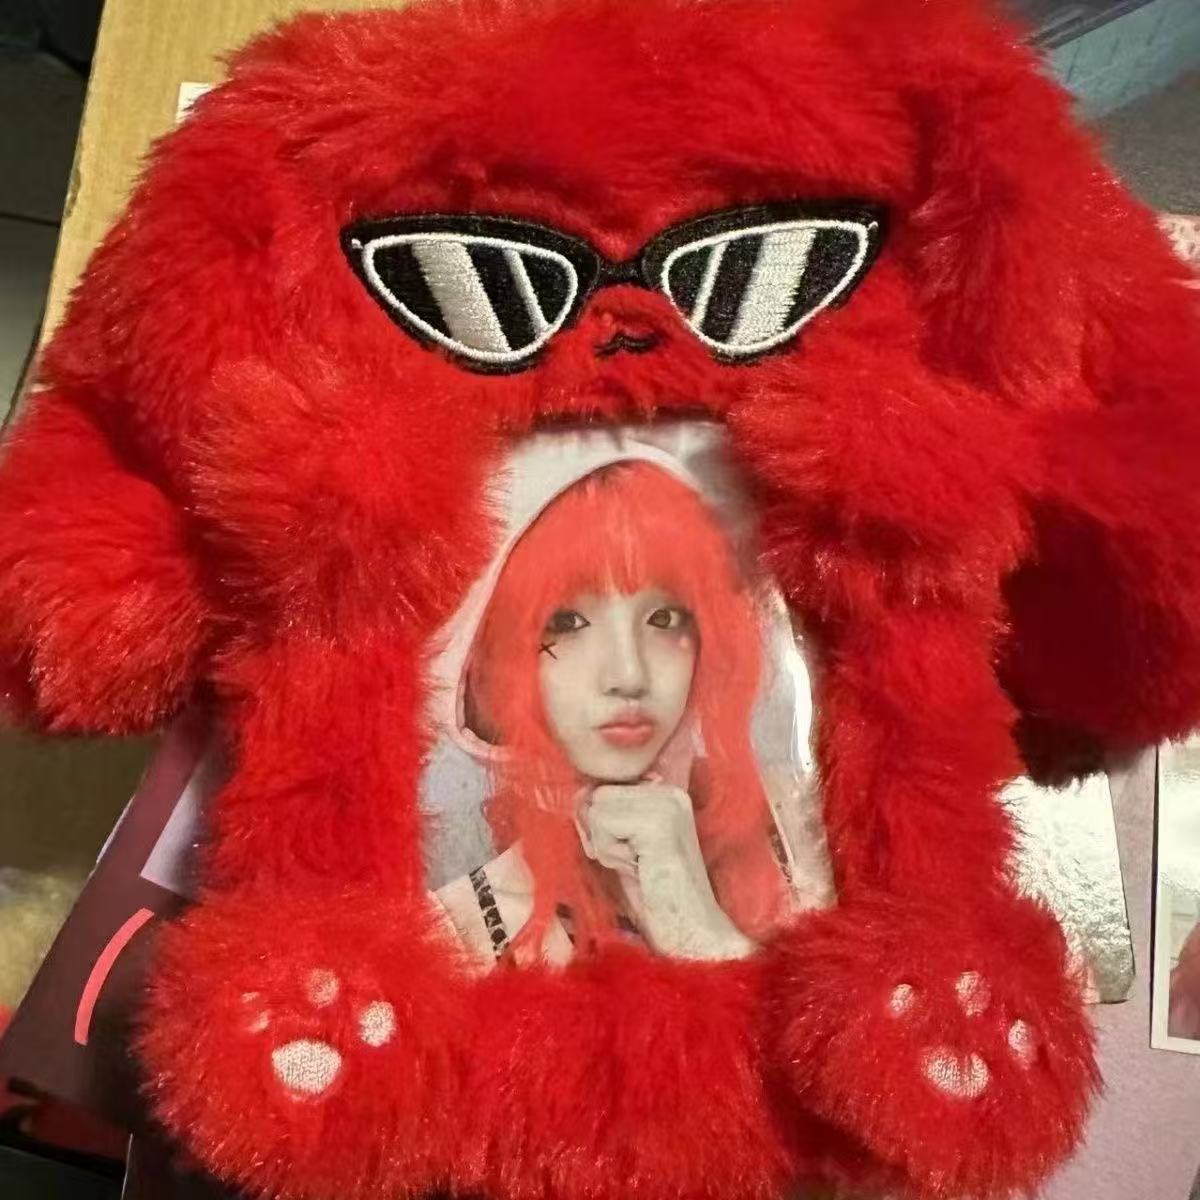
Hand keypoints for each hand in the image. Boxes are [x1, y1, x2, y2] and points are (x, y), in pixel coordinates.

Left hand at [577, 783, 755, 959]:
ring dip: (605, 846)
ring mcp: (667, 804)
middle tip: (633, 862)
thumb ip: (605, 816)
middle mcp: (668, 790)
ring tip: (638, 866)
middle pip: (595, 795)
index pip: (600, 787)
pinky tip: (639, 869)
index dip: (598, 825)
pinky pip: (603, 825)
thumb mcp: (623, 846)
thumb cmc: (654, 897)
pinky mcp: (659, 822)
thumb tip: (578, 795)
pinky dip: (610, 853)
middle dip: (600, 835)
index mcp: (663, 791)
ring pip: (596, 809)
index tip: (629, 854)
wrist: (692, 933)